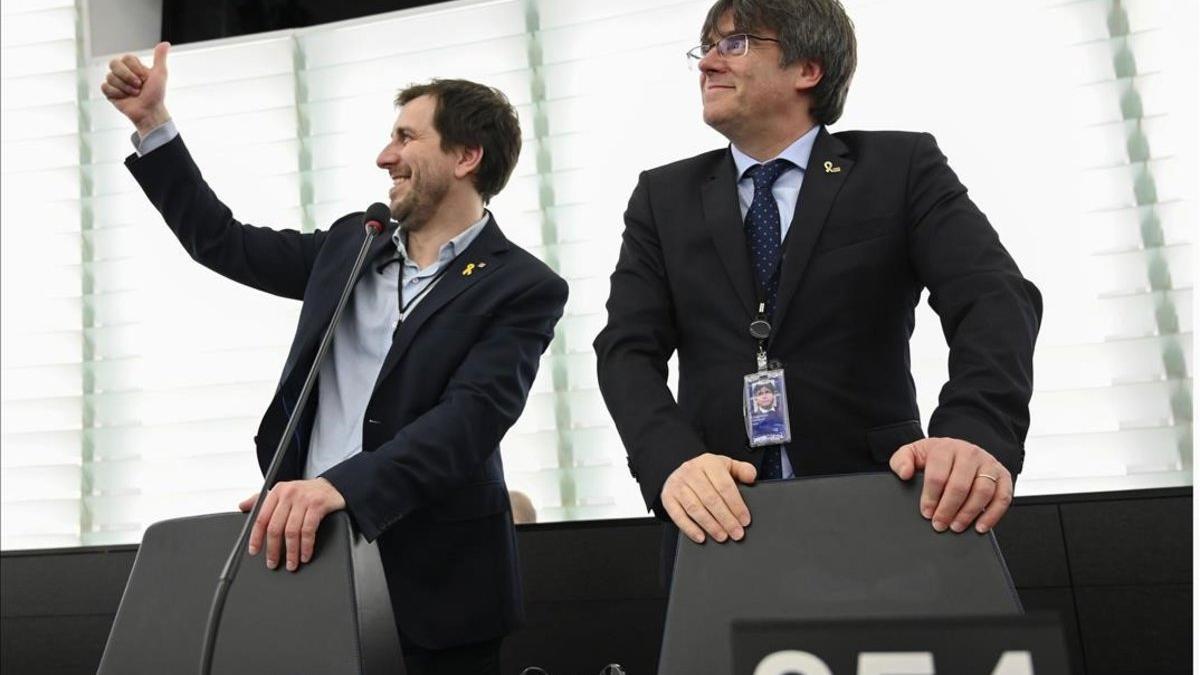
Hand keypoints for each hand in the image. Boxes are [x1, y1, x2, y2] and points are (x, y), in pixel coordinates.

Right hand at [100, 41, 170, 136]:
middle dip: (127, 76)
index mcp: (133, 67)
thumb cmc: (156, 94)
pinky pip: (105, 87)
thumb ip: (160, 58)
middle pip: (114, 63)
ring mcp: (115, 82)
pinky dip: (116, 93)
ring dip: (124, 87)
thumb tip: (165, 43)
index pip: (126, 58)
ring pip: (110, 76)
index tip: (144, 78)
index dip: (134, 68)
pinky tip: (124, 98)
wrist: (149, 112)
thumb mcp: (160, 74)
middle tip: (138, 86)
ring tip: (134, 94)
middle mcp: (123, 72)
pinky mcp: (109, 92)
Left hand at [237, 478, 345, 571]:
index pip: (261, 517)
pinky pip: (308, 531)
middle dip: (273, 549)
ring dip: (291, 552)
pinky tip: (305, 555)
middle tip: (273, 563)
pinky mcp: (318, 505)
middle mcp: (289, 493)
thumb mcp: (283, 492)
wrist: (333, 486)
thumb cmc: (306, 493)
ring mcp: (304, 499)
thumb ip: (262, 499)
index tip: (254, 551)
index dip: (256, 537)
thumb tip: (242, 506)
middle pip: (275, 527)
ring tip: (291, 563)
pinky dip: (306, 546)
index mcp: (277, 491)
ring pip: (292, 531)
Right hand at [661, 453, 756, 543]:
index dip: (736, 505)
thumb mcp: (725, 465)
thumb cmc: (706, 472)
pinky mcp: (667, 497)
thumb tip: (751, 476)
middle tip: (736, 533)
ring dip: (710, 525)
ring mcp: (677, 485)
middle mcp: (691, 472)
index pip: (725, 486)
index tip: (744, 520)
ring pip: (695, 508)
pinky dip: (690, 528)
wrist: (680, 471)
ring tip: (722, 536)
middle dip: (726, 519)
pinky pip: (678, 516)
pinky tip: (701, 537)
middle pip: (711, 499)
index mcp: (708, 462)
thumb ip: (742, 470)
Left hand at [890, 437, 1012, 533]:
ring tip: (956, 527)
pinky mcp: (1003, 476)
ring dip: (968, 513)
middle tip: (940, 524)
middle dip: (948, 509)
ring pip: (982, 491)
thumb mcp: (914, 454)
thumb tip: (904, 473)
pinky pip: (1003, 497)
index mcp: (946, 448)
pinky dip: (993, 514)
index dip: (931, 497)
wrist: (960, 450)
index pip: (938, 474)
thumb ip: (902, 460)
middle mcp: (970, 454)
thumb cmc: (936, 456)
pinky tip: (981, 526)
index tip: (926, 512)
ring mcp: (989, 464)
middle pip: (960, 485)